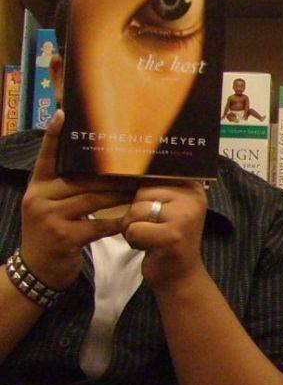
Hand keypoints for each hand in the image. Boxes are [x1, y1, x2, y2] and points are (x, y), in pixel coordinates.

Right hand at [19, 111, 134, 288]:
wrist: (38, 270)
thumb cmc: (52, 234)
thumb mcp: (50, 208)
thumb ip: (65, 190)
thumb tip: (99, 170)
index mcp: (37, 187)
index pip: (46, 158)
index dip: (53, 136)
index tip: (63, 114)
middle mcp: (40, 198)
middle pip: (82, 180)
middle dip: (112, 175)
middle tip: (138, 167)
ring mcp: (50, 217)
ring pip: (93, 199)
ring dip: (120, 195)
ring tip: (142, 188)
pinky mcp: (63, 236)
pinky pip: (98, 225)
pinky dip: (117, 222)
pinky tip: (133, 218)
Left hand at [120, 182, 207, 291]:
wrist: (180, 276)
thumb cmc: (166, 238)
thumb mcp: (165, 208)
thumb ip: (153, 186)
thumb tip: (122, 162)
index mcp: (192, 186)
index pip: (152, 173)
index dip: (139, 187)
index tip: (144, 202)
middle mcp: (193, 197)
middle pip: (141, 191)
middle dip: (136, 212)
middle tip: (152, 227)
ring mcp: (185, 216)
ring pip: (135, 210)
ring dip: (133, 227)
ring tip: (150, 237)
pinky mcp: (172, 235)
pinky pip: (133, 229)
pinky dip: (133, 241)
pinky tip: (149, 247)